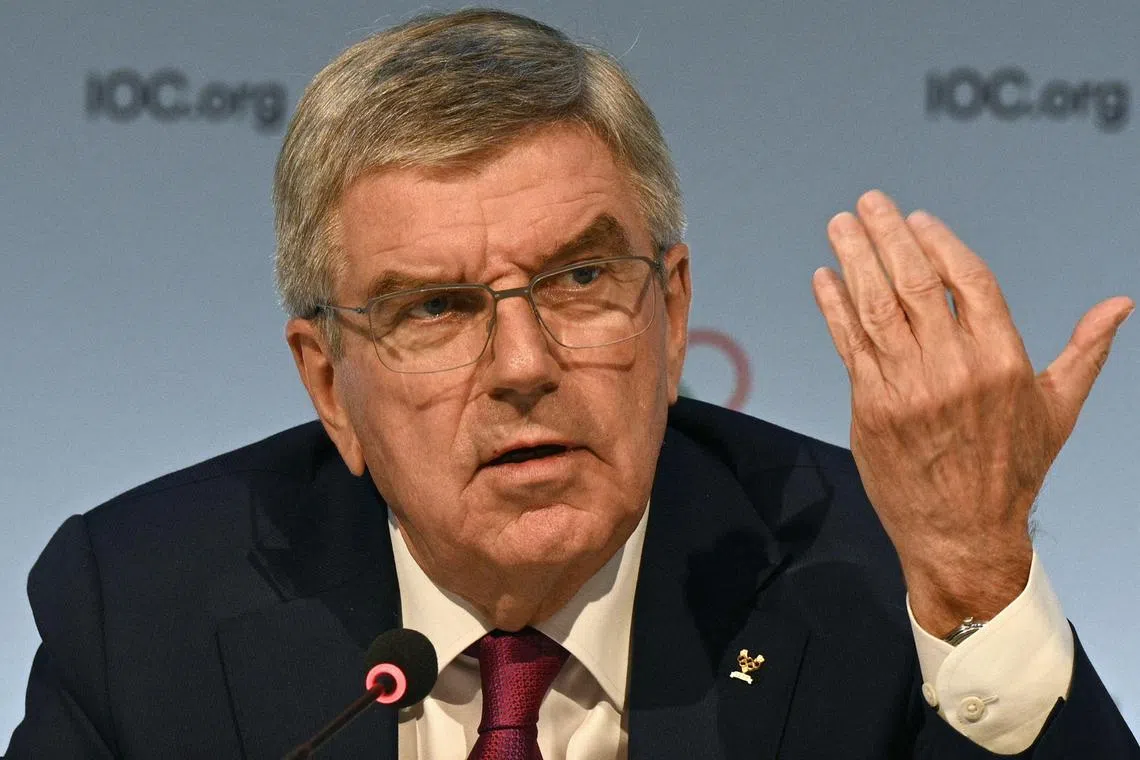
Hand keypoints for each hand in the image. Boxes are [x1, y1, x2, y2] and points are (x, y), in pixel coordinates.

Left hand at [811, 190, 1133, 635]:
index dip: (941, 243)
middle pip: (914, 283)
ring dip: (853, 260)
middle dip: (888, 235)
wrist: (962, 536)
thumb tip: (1121, 304)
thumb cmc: (1012, 471)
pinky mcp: (870, 408)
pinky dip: (833, 307)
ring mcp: (906, 388)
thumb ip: (1084, 350)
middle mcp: (953, 369)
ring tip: (840, 224)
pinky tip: (824, 277)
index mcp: (1003, 361)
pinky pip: (848, 344)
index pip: (968, 280)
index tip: (918, 218)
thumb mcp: (1058, 410)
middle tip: (869, 202)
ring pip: (874, 307)